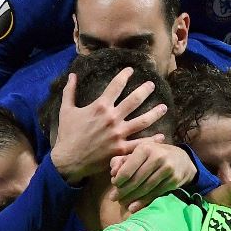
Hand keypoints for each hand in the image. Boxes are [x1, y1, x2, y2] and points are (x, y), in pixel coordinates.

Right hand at [50, 69, 169, 182]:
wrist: (68, 160)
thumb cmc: (67, 135)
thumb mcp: (66, 110)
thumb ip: (70, 92)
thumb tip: (72, 75)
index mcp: (100, 107)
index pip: (116, 85)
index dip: (124, 75)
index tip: (131, 70)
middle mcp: (112, 118)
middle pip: (134, 100)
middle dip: (145, 90)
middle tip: (152, 85)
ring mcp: (118, 134)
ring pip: (142, 121)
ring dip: (155, 113)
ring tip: (164, 108)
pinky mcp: (121, 149)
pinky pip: (140, 144)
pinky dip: (152, 140)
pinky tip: (162, 136)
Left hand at [110, 141, 196, 211]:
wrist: (181, 159)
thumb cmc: (154, 155)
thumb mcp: (139, 152)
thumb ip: (122, 160)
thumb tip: (112, 173)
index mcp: (145, 148)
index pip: (128, 169)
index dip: (119, 180)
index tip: (113, 185)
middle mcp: (157, 157)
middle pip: (136, 180)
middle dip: (123, 191)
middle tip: (115, 198)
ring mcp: (167, 169)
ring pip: (146, 188)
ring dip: (132, 198)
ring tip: (123, 203)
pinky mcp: (174, 180)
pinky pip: (156, 193)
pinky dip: (144, 202)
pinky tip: (134, 207)